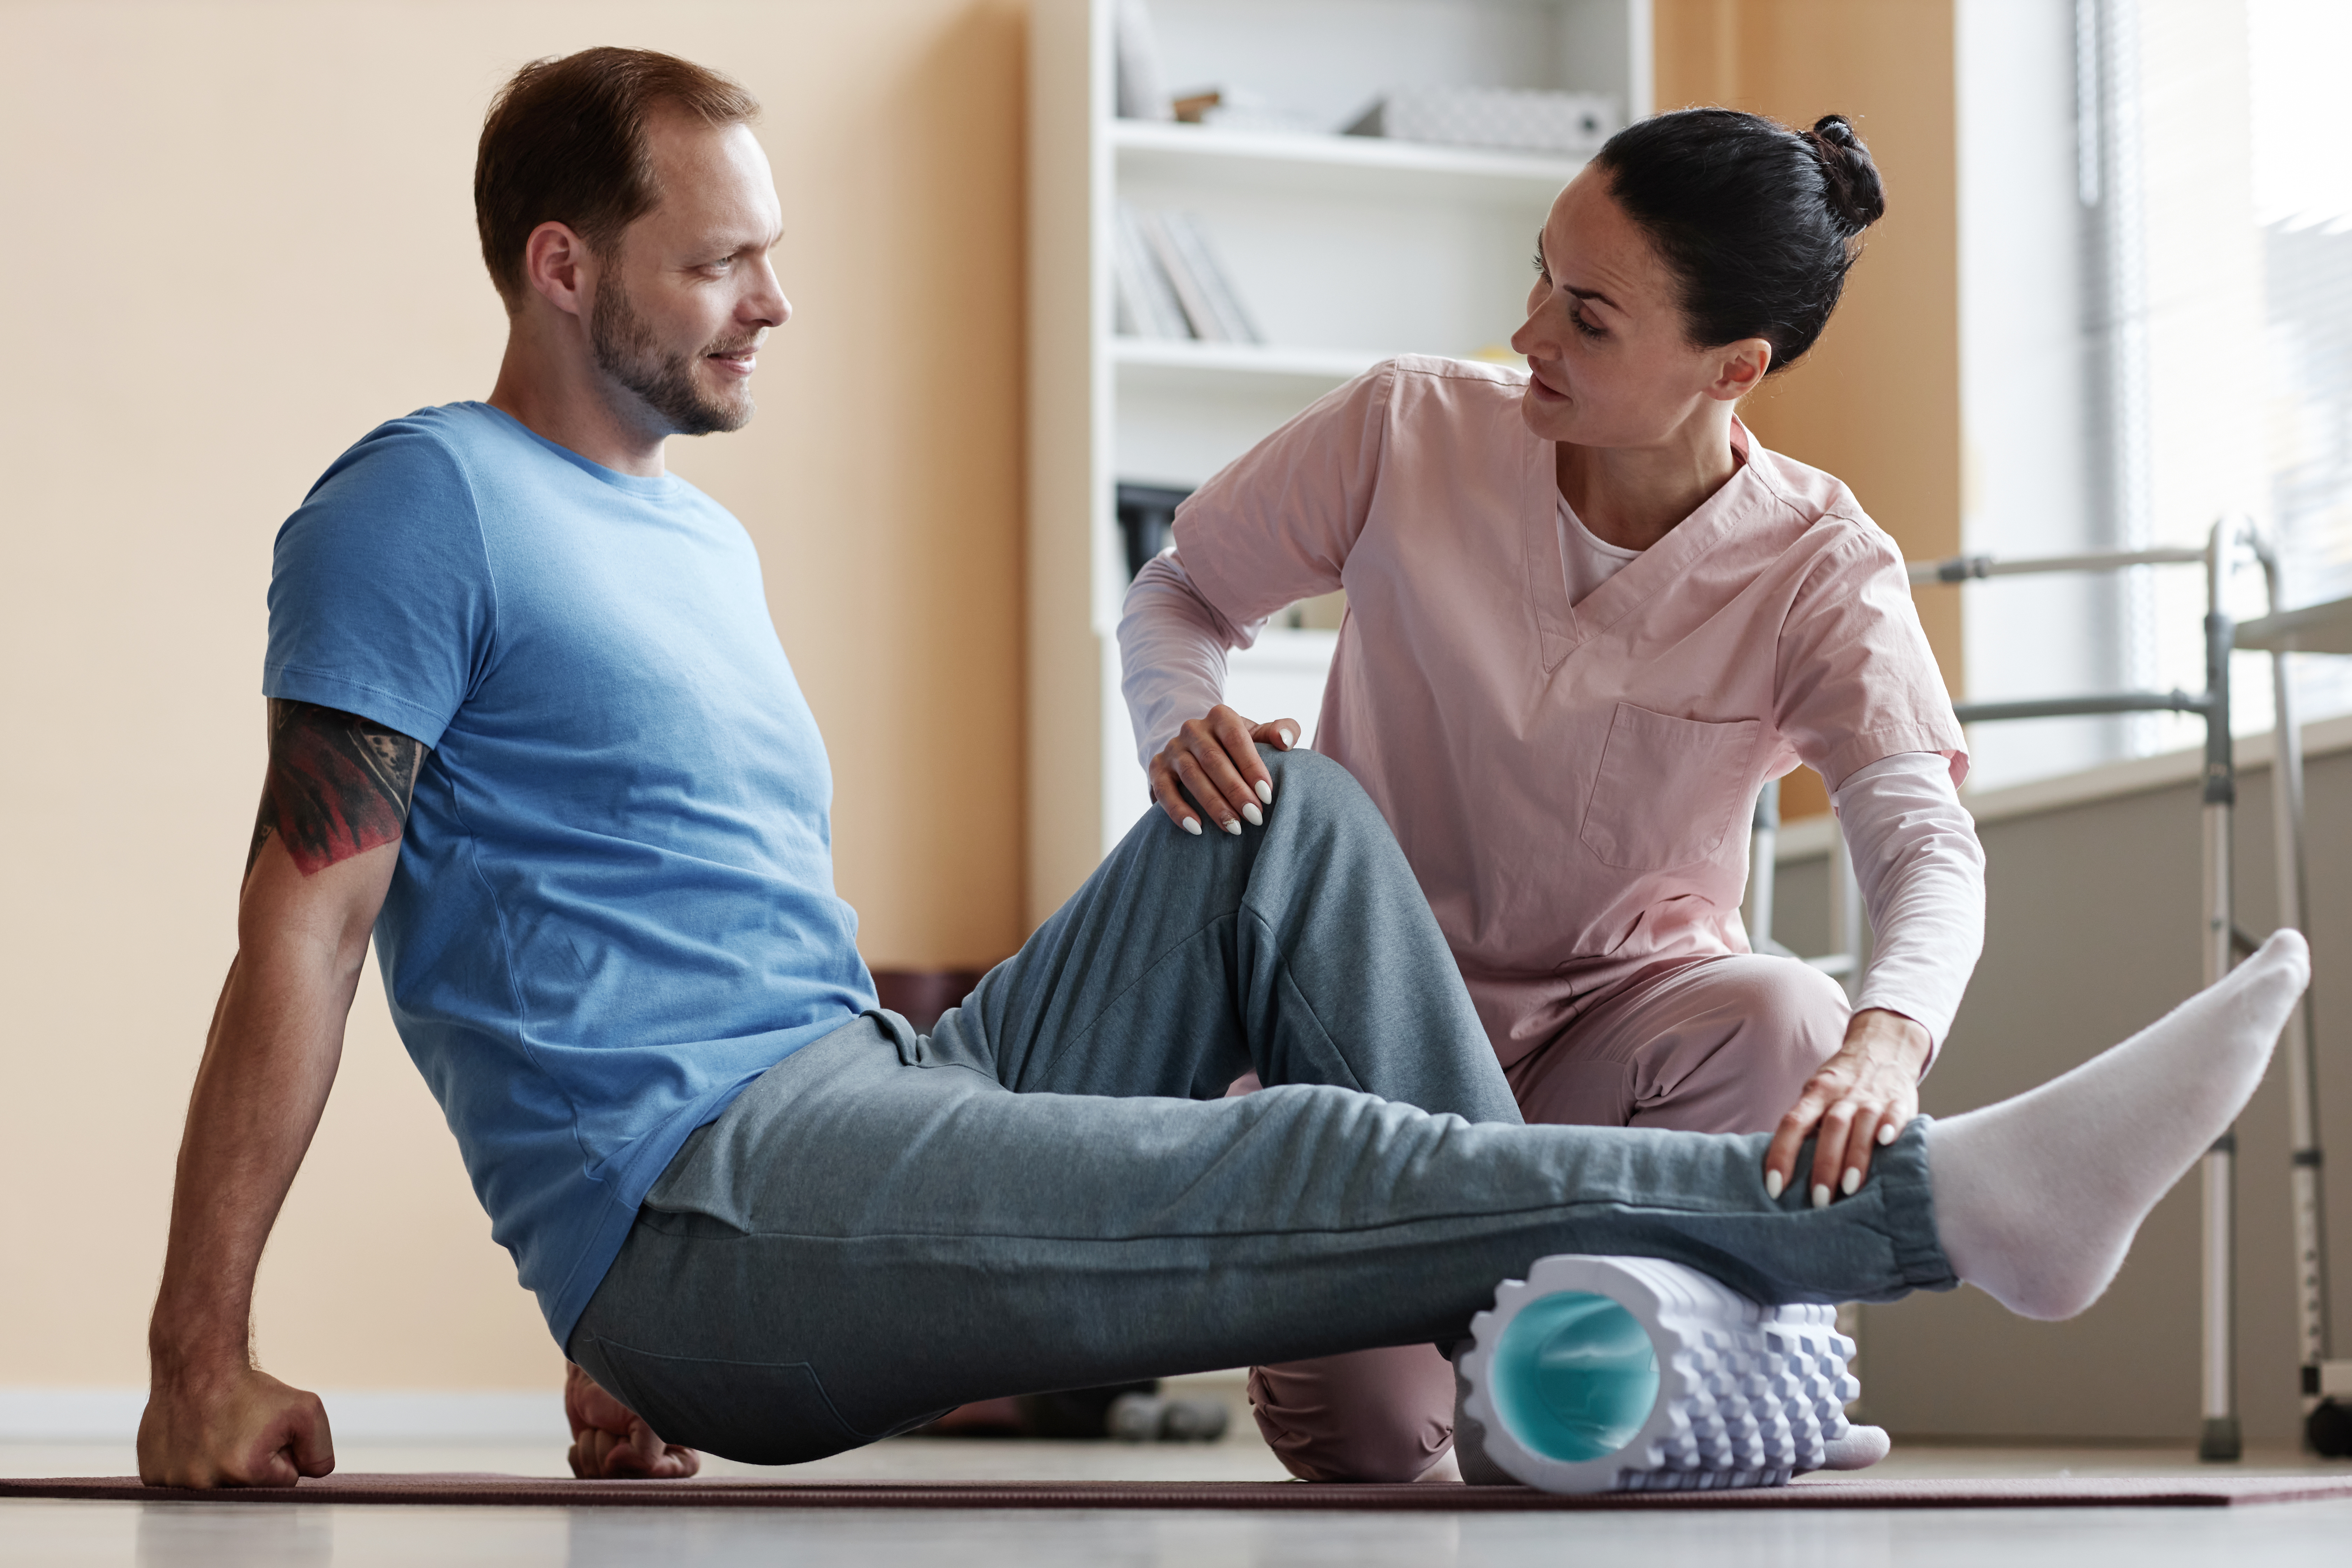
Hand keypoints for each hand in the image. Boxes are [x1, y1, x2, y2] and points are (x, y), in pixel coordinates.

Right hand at [138, 1363, 333, 1487]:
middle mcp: (205, 1484)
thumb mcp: (306, 1410)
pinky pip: (182, 1484)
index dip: (283, 1454)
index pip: (284, 1481)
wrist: (196, 1365)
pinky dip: (190, 1466)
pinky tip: (192, 1442)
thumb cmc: (251, 1388)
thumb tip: (310, 1477)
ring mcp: (173, 1482)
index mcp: (246, 1472)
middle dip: (253, 1466)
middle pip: (248, 1489)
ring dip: (219, 1467)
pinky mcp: (151, 1476)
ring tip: (215, 1436)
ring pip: (213, 1489)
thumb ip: (320, 1451)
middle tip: (240, 1434)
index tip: (266, 1433)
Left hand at [565, 1361, 699, 1478]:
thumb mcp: (649, 1421)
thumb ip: (644, 1455)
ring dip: (595, 1448)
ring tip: (602, 1427)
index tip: (629, 1442)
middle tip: (618, 1428)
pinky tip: (589, 1435)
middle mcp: (653, 1466)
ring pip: (603, 1480)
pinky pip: (582, 1477)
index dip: (644, 1466)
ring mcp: (623, 1469)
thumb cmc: (629, 1390)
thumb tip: (612, 1465)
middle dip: (615, 1452)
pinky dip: (580, 1453)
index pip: (666, 1479)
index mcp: (679, 1455)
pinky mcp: (597, 1467)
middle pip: (628, 1482)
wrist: (595, 1375)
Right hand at [1149, 705, 1298, 836]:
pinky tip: (1197, 829)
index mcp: (1221, 716)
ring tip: (1234, 828)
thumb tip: (1285, 740)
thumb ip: (1282, 731)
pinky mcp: (1157, 768)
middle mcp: (1193, 729)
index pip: (1236, 738)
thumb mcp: (1259, 735)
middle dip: (1235, 791)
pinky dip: (1179, 811)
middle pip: (1214, 760)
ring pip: (1191, 776)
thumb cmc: (1237, 747)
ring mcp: (1173, 748)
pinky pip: (1163, 790)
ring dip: (1213, 804)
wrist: (1197, 749)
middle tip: (1254, 817)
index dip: (1252, 767)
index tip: (1267, 795)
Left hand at [1764, 1008, 1930, 1207]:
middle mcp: (1843, 1095)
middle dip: (1824, 1166)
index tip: (1774, 1187)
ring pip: (1862, 1124)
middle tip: (1818, 1201)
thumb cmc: (1843, 1084)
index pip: (1792, 1124)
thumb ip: (1808, 1126)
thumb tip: (1786, 1170)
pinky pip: (1895, 1113)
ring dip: (1856, 1157)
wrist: (1884, 1045)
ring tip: (1850, 1189)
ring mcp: (1872, 1097)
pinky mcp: (1899, 1100)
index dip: (1781, 1154)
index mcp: (1817, 1094)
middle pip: (1830, 1128)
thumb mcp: (1818, 1096)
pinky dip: (1891, 1127)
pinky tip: (1886, 1143)